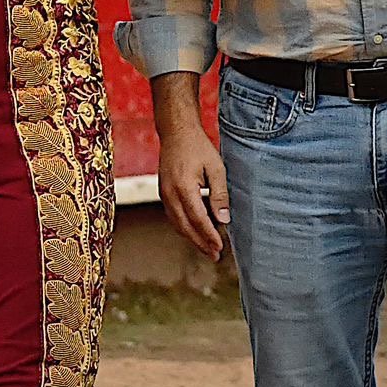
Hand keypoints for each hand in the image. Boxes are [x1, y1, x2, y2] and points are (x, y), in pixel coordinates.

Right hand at [159, 124, 230, 260]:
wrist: (176, 131)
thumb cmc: (198, 147)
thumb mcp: (215, 168)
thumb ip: (219, 195)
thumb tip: (223, 220)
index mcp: (184, 187)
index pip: (198, 220)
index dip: (209, 236)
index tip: (220, 248)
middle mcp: (170, 193)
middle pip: (184, 226)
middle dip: (200, 243)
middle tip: (214, 255)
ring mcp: (164, 193)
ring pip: (176, 223)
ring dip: (191, 237)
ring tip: (206, 247)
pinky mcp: (163, 191)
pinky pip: (172, 215)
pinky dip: (184, 226)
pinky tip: (195, 230)